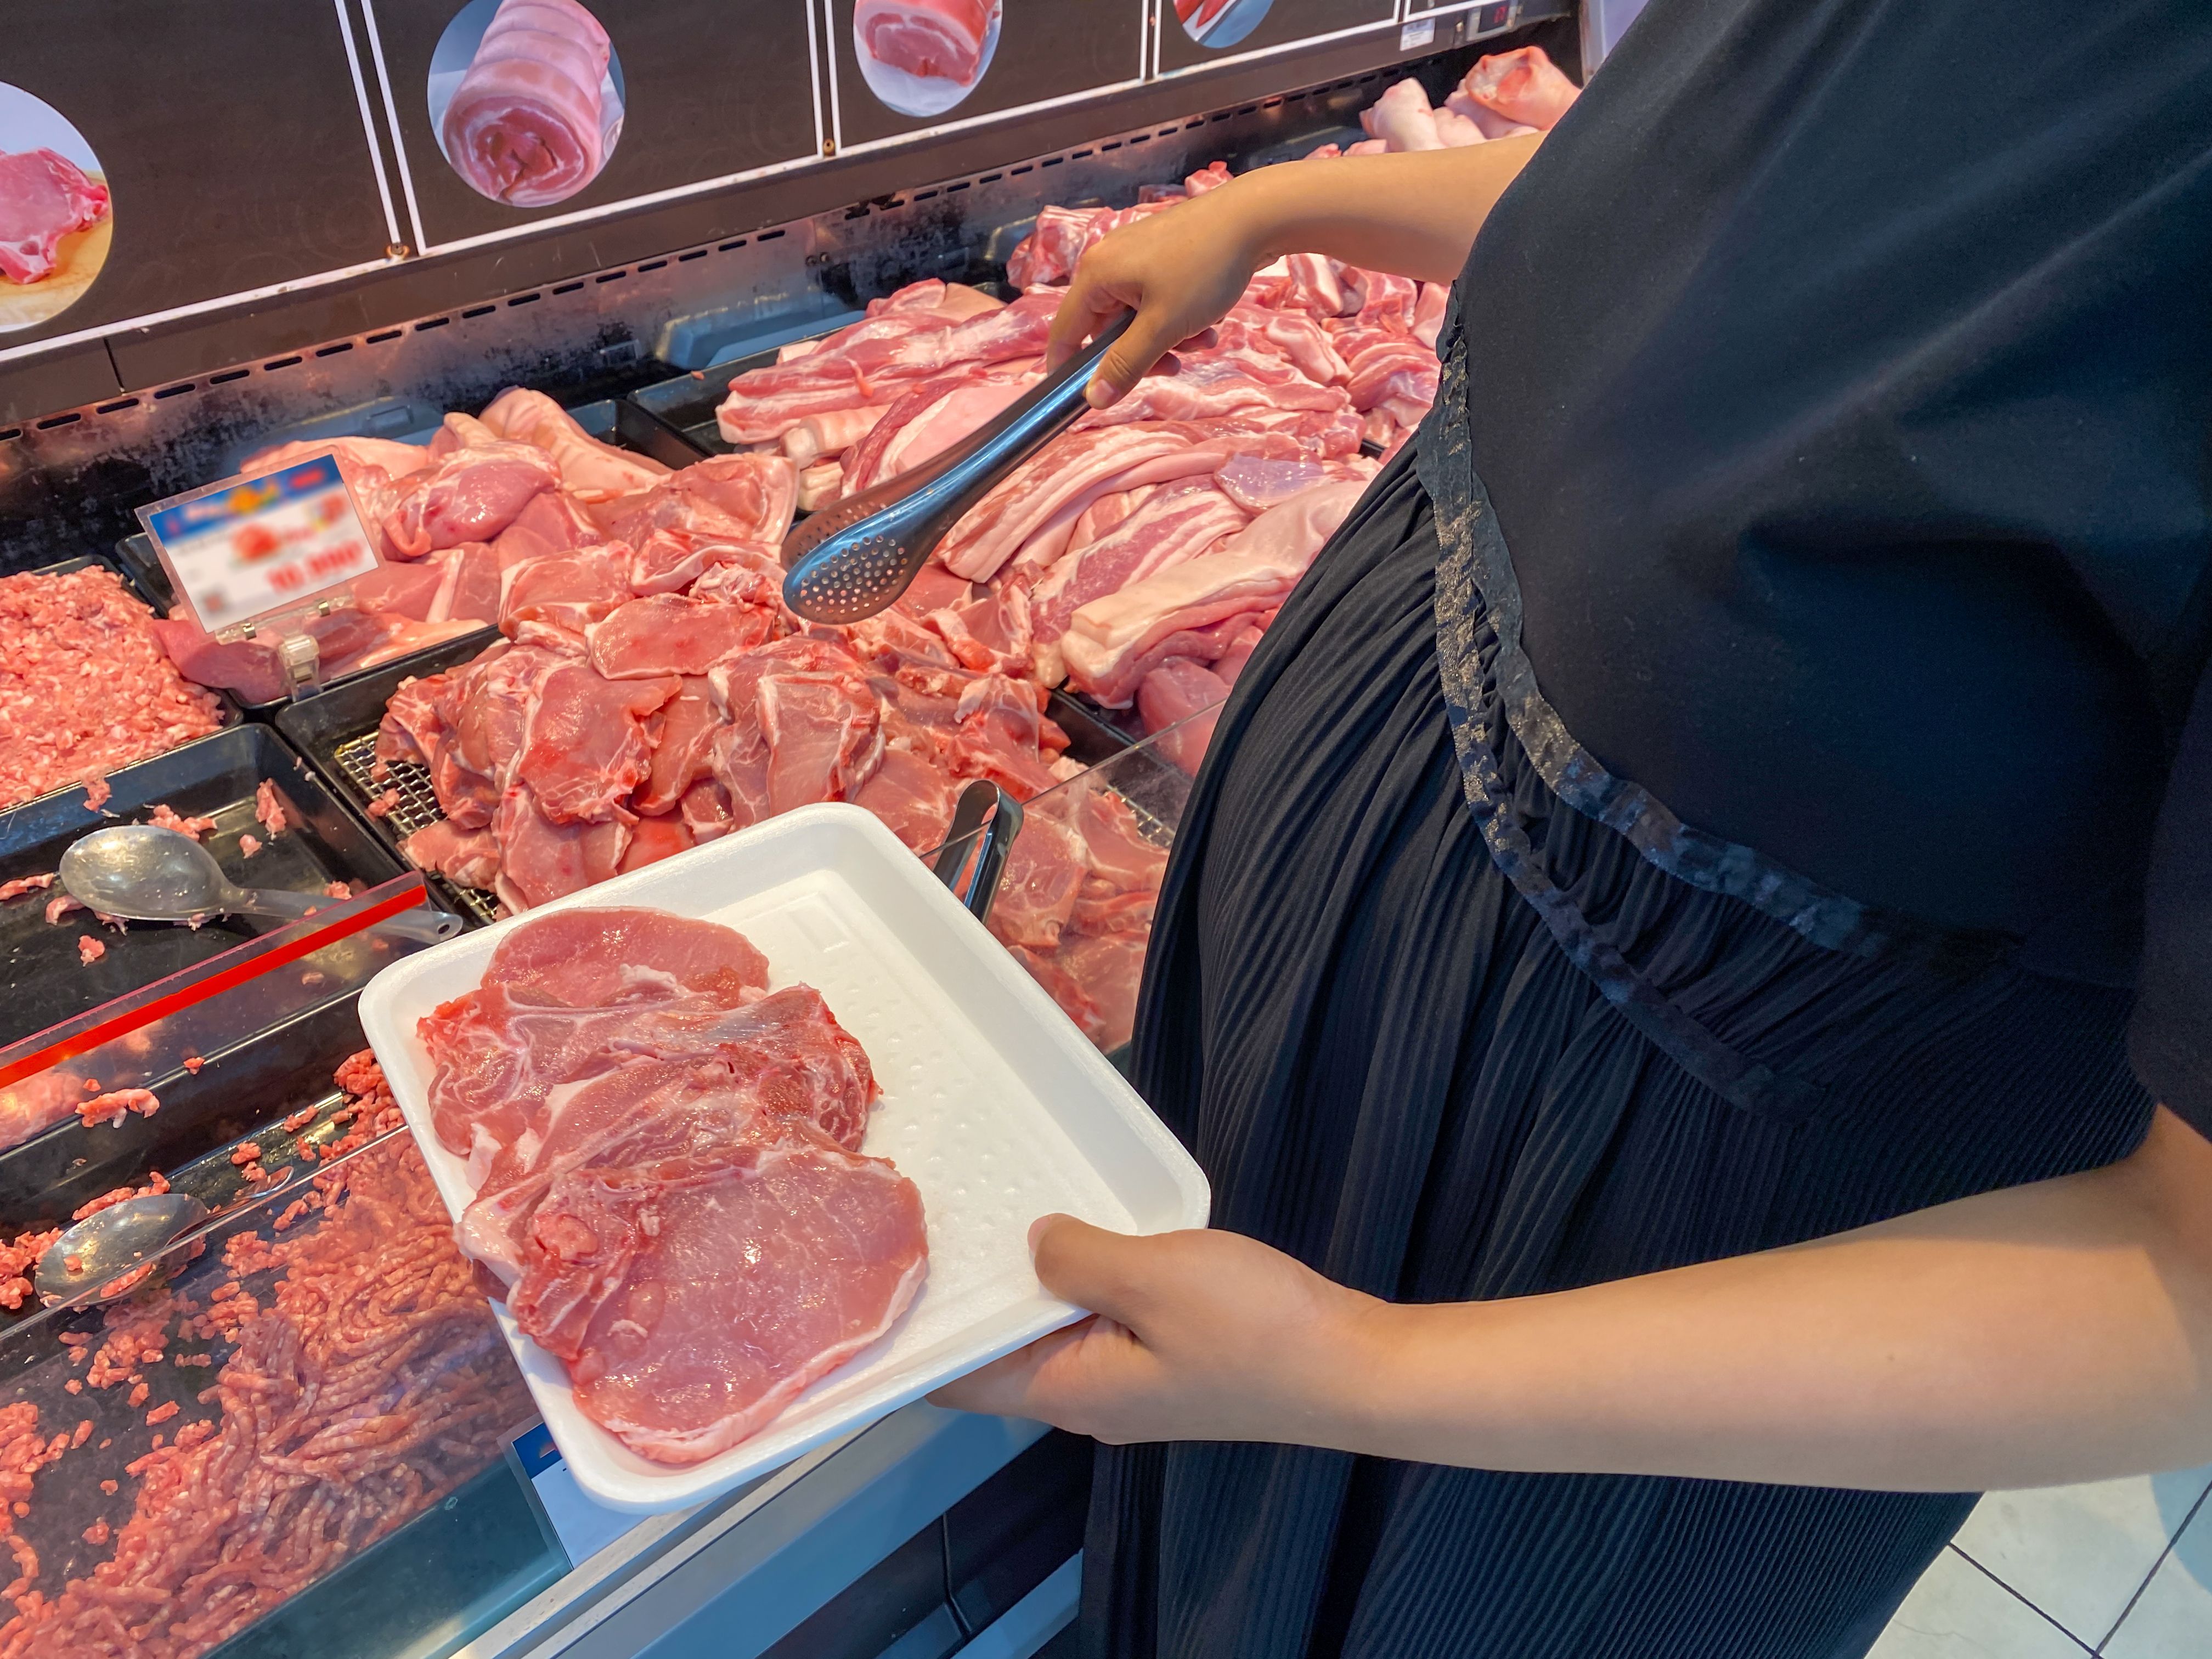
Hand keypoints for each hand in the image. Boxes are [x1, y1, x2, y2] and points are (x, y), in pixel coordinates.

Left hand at [929, 1213, 1381, 1446]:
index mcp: (1071, 1393)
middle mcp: (1090, 1400)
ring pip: (1056, 1330)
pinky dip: (1085, 1279)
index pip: (961, 1381)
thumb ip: (1079, 1256)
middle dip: (977, 1292)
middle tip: (945, 1216)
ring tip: (1005, 1211)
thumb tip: (1032, 1244)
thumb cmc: (1255, 1329)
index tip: (893, 1269)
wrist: (1356, 1369)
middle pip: (1003, 1352)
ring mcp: (1133, 1384)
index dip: (923, 1333)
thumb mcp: (1154, 1275)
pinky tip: (1090, 1231)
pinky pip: (1104, 1319)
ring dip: (1035, 1279)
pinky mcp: (1171, 1362)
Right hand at [1046, 182, 1271, 409]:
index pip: (1065, 332)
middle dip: (1143, 353)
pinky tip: (1210, 320)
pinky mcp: (1163, 254)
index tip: (1088, 398)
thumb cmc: (1204, 270)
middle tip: (1174, 367)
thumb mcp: (1163, 327)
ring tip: (1204, 339)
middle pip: (1109, 329)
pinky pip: (1159, 300)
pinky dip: (1180, 317)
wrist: (1255, 218)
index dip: (1070, 369)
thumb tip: (1093, 399)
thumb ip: (1126, 365)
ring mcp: (1137, 256)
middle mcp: (1109, 262)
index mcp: (1096, 275)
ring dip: (1170, 339)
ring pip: (1139, 318)